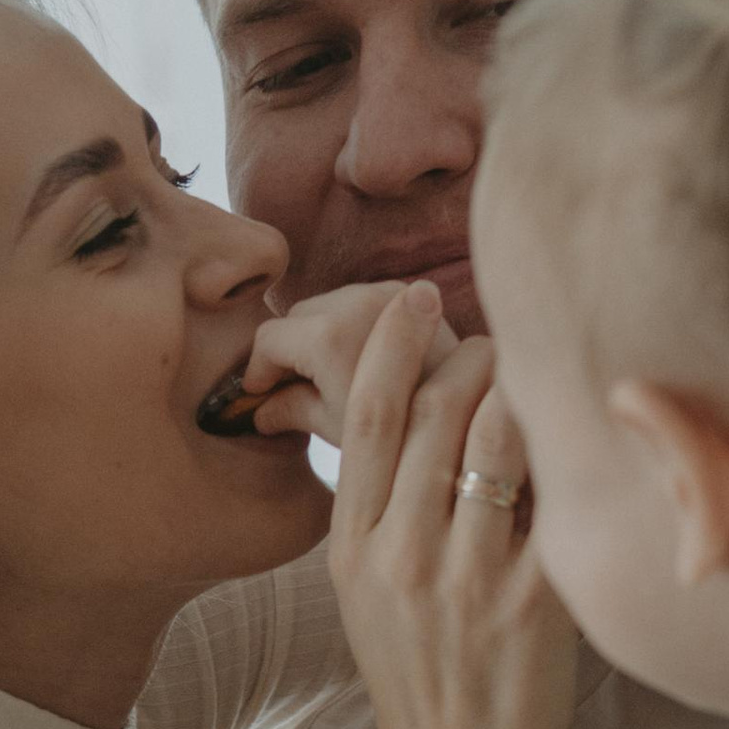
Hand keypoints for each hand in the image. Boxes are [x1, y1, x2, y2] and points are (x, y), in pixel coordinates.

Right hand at [223, 280, 438, 443]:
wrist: (471, 421)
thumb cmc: (403, 437)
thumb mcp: (337, 429)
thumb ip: (290, 411)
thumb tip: (259, 412)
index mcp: (328, 335)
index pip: (269, 340)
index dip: (258, 371)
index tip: (258, 396)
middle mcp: (354, 300)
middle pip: (297, 318)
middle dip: (291, 353)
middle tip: (294, 391)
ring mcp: (384, 291)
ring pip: (328, 306)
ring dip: (321, 337)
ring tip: (331, 378)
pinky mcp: (407, 292)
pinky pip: (359, 303)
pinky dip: (351, 327)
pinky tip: (361, 362)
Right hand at [329, 287, 579, 728]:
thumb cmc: (424, 684)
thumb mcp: (369, 595)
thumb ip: (384, 508)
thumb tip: (415, 410)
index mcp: (354, 550)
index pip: (367, 418)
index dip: (393, 345)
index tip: (417, 300)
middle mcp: (405, 558)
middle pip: (439, 410)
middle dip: (479, 362)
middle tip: (507, 356)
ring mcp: (470, 581)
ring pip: (499, 436)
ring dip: (528, 392)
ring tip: (544, 391)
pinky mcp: (537, 605)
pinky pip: (560, 497)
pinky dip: (574, 456)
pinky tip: (590, 443)